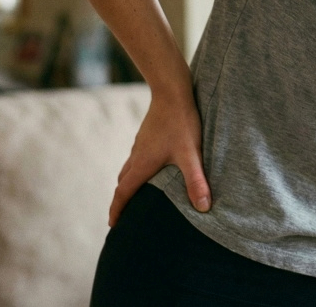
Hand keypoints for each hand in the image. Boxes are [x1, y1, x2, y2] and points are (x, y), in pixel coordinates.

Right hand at [109, 91, 210, 226]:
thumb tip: (203, 207)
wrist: (172, 90)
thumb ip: (196, 181)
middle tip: (123, 215)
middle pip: (123, 182)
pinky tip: (152, 168)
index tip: (112, 225)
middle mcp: (137, 155)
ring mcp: (141, 144)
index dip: (117, 210)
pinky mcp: (147, 135)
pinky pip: (137, 157)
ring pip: (129, 168)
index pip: (123, 192)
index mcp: (142, 164)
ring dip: (129, 184)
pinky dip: (138, 170)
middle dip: (121, 200)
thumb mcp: (191, 154)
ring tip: (137, 195)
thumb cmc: (181, 122)